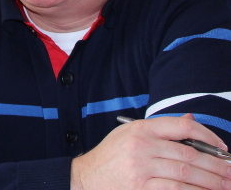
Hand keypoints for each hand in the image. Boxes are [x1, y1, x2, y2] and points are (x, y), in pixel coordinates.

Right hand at [71, 114, 230, 189]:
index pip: (183, 127)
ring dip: (211, 182)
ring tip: (225, 186)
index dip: (209, 137)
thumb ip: (160, 129)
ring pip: (186, 174)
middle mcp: (142, 146)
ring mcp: (141, 168)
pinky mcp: (141, 188)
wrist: (86, 177)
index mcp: (141, 129)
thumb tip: (190, 120)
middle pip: (190, 155)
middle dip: (217, 166)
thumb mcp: (130, 134)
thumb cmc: (111, 156)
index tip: (223, 149)